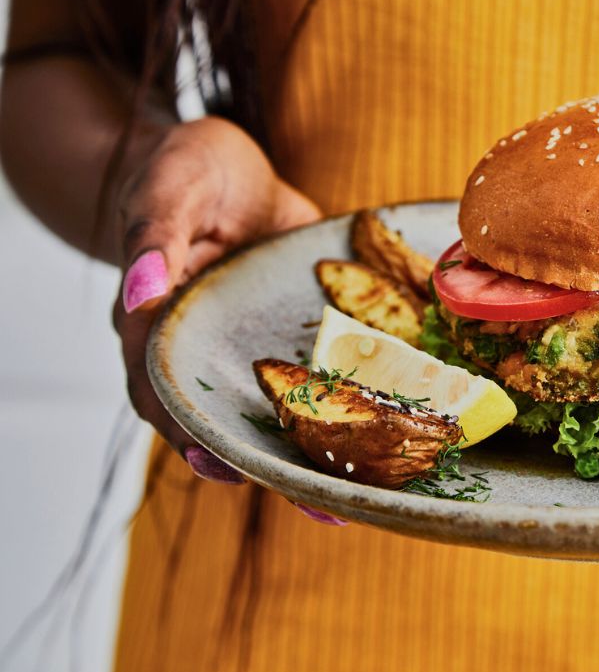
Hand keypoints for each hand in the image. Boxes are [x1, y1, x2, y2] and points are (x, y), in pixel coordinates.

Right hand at [111, 117, 320, 482]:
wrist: (230, 167)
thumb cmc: (188, 171)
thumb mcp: (171, 188)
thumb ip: (155, 237)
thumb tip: (141, 290)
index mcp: (156, 325)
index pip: (163, 391)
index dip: (188, 432)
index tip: (219, 465)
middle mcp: (203, 350)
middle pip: (224, 420)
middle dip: (267, 464)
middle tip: (316, 504)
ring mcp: (249, 349)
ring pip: (272, 411)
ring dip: (309, 452)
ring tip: (355, 496)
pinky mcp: (290, 339)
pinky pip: (313, 379)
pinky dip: (342, 407)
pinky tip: (384, 434)